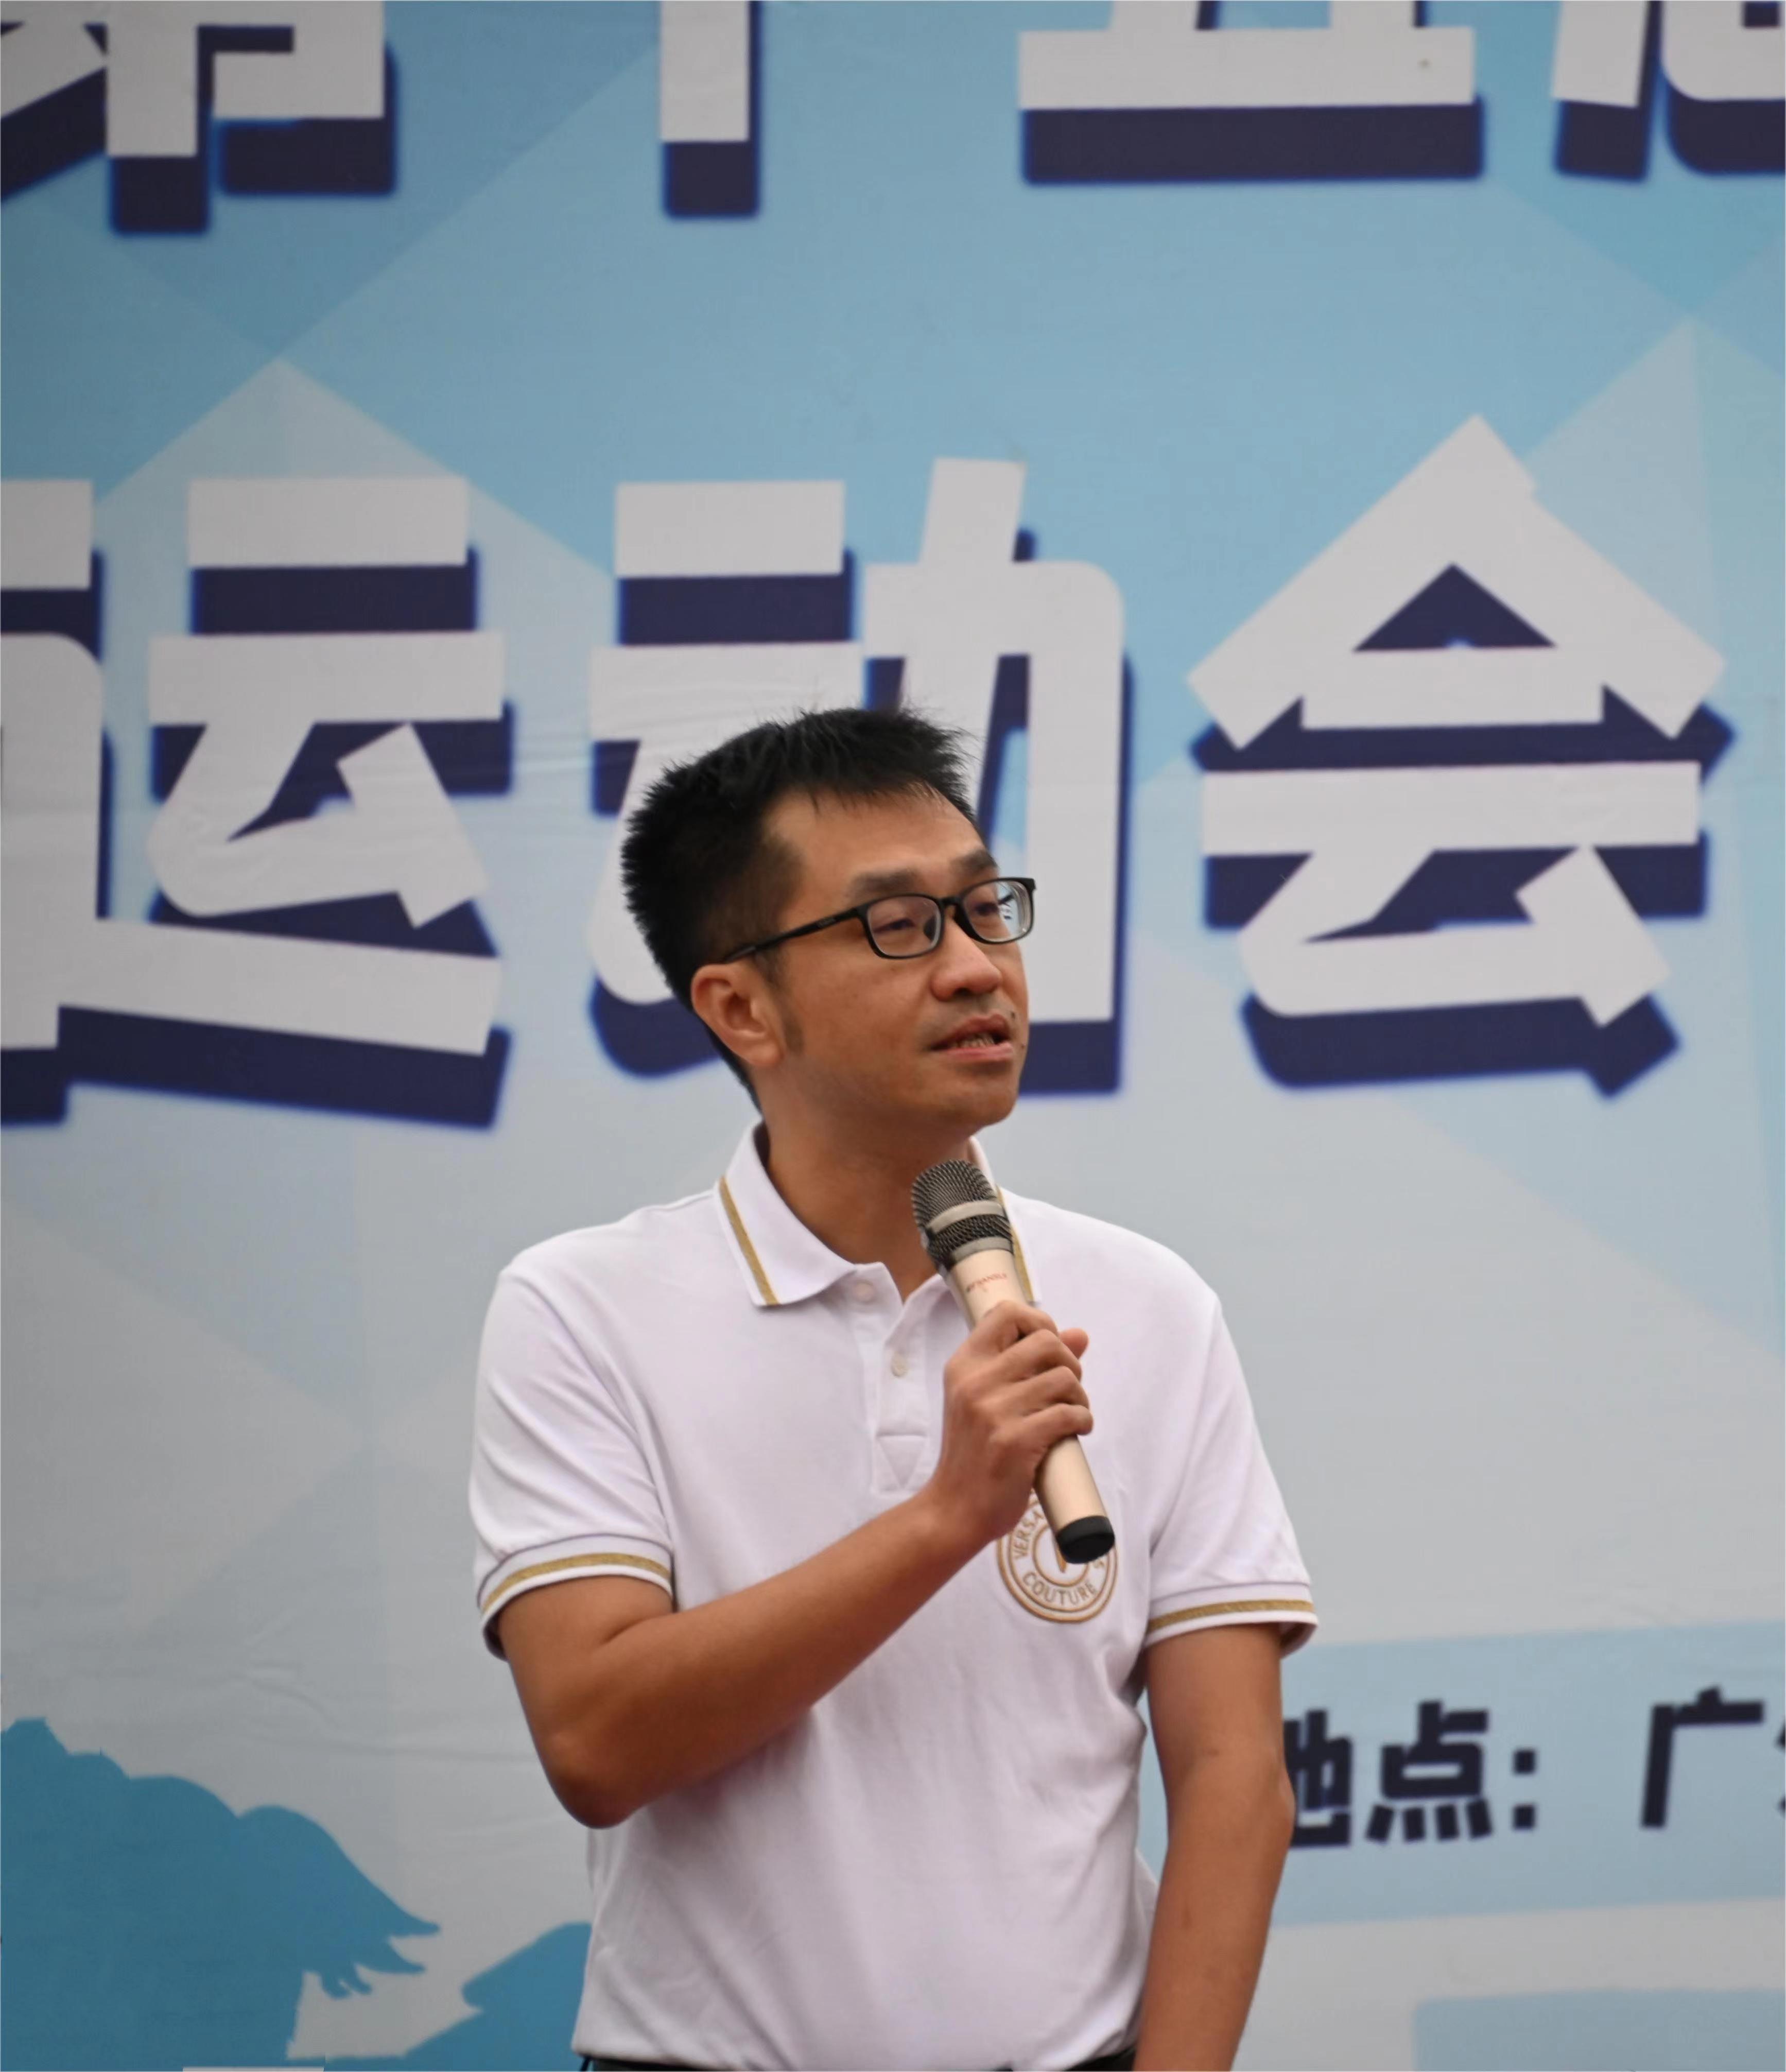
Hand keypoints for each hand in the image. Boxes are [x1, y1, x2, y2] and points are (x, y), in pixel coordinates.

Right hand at [923, 1301, 1092, 1554]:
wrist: (954, 1509)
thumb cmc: (973, 1452)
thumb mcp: (985, 1399)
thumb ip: (1026, 1364)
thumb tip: (1079, 1334)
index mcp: (964, 1364)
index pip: (1007, 1312)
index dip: (1040, 1322)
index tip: (1050, 1350)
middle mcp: (975, 1381)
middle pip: (1045, 1341)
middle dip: (1069, 1362)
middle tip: (1067, 1388)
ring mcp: (993, 1411)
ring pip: (1063, 1378)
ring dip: (1079, 1396)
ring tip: (1072, 1413)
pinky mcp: (1015, 1442)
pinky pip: (1069, 1414)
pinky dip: (1083, 1420)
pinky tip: (1077, 1431)